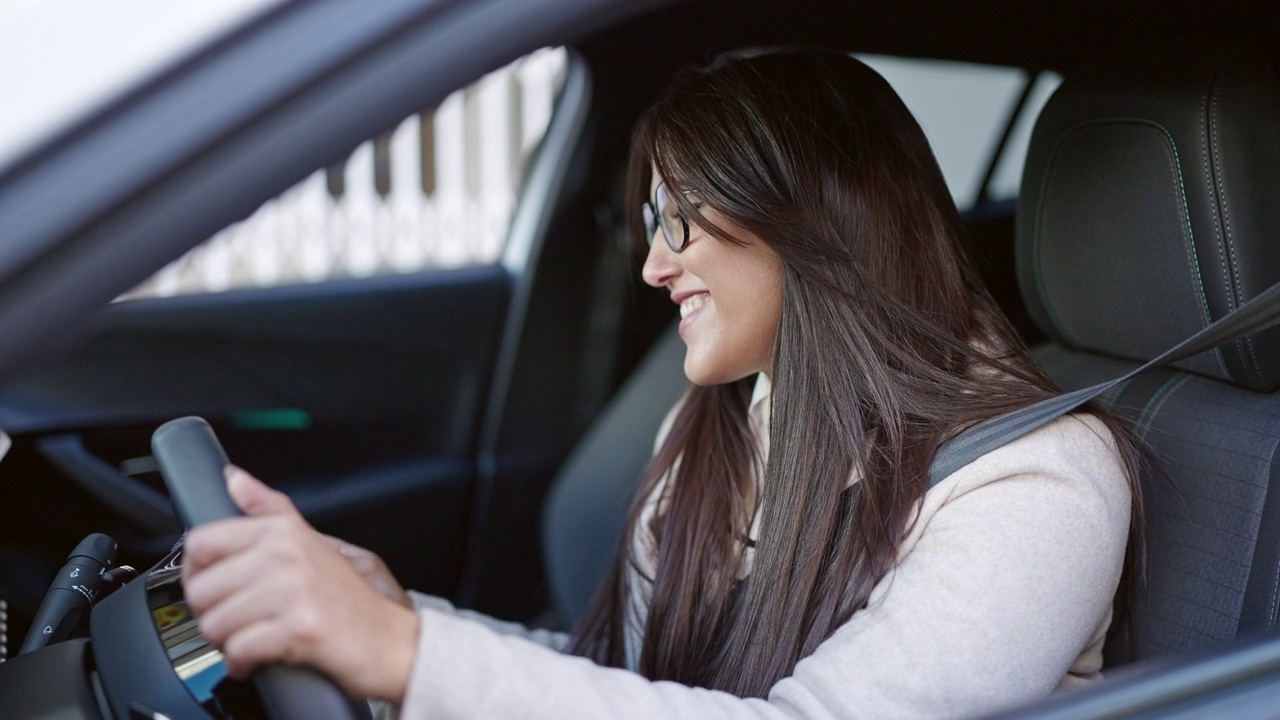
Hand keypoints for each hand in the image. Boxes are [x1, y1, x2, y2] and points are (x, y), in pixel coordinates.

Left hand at [182, 466, 419, 701]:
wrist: (387, 640)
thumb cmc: (347, 599)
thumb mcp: (309, 541)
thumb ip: (267, 508)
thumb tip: (234, 479)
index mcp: (282, 531)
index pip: (201, 543)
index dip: (197, 572)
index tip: (216, 586)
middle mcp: (285, 555)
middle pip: (201, 590)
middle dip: (212, 615)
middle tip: (238, 620)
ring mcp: (292, 591)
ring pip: (215, 624)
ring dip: (226, 642)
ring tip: (251, 638)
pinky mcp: (298, 629)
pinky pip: (238, 651)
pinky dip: (242, 664)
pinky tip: (257, 658)